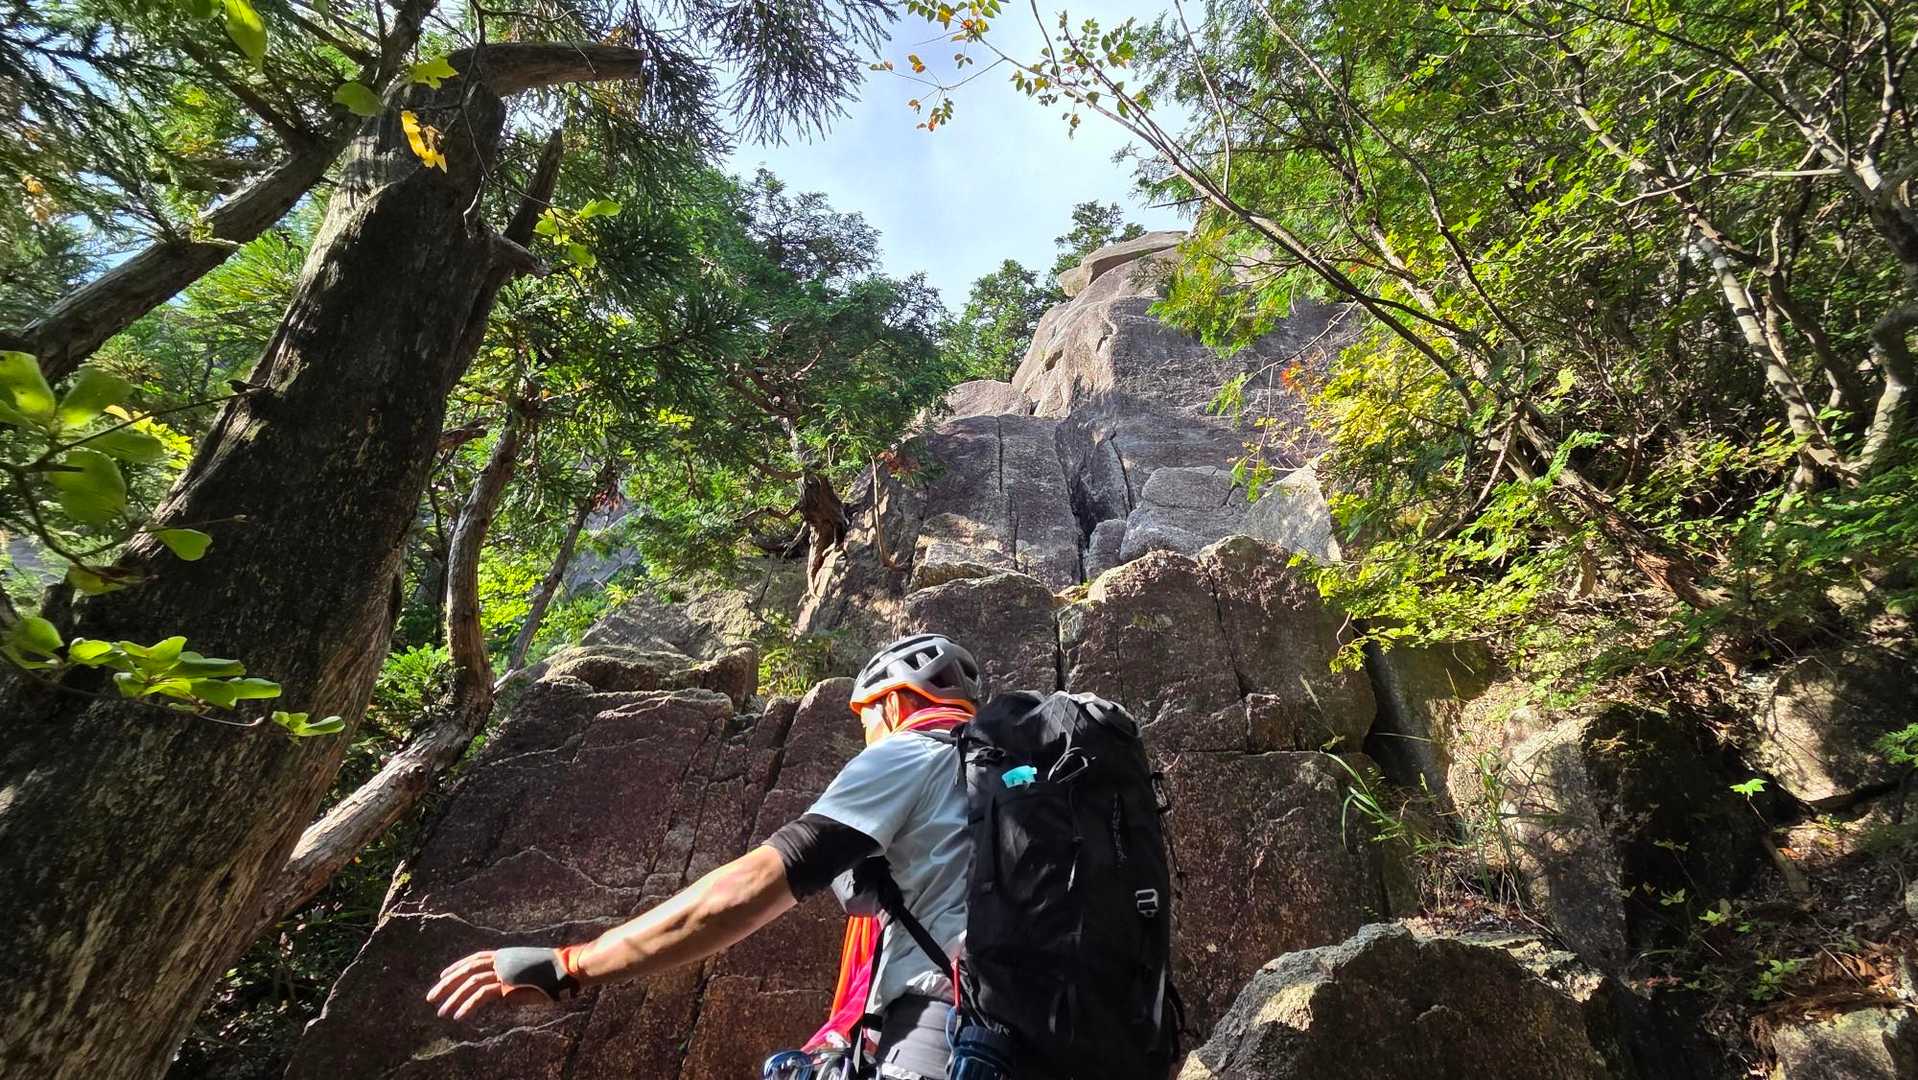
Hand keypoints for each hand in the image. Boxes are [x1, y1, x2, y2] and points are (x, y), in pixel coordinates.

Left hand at [426, 949, 570, 1019]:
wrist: (566, 969)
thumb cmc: (553, 972)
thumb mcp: (527, 973)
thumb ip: (511, 979)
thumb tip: (501, 993)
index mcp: (505, 955)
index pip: (474, 959)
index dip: (457, 967)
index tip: (442, 977)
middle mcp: (501, 960)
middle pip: (466, 970)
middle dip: (446, 984)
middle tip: (431, 997)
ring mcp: (504, 971)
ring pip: (470, 983)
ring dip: (453, 999)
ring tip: (442, 1012)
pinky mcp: (508, 985)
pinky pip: (481, 996)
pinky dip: (468, 1006)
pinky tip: (459, 1017)